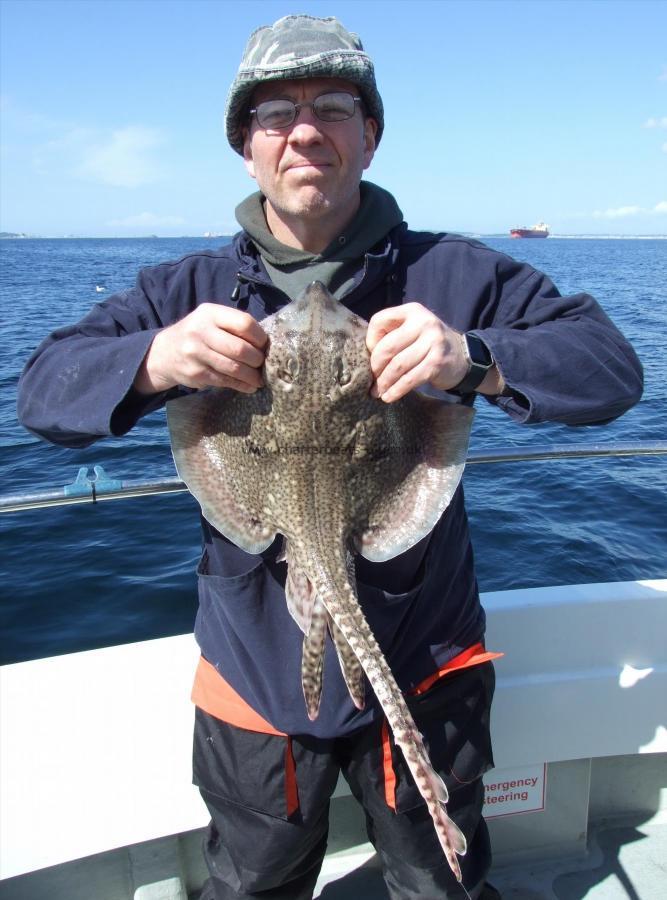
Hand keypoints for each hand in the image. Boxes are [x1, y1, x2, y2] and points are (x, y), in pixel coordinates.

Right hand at [134, 303, 266, 394]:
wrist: (165, 352)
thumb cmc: (198, 334)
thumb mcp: (211, 320)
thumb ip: (234, 326)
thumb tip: (267, 344)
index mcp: (210, 313)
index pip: (244, 323)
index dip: (260, 337)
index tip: (265, 345)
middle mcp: (201, 331)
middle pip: (241, 349)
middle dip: (257, 359)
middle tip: (263, 364)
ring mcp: (196, 353)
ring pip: (234, 368)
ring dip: (252, 376)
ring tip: (259, 378)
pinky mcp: (195, 373)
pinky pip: (225, 381)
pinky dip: (241, 385)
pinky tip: (249, 386)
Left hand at [365, 303, 469, 401]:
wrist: (462, 357)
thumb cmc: (428, 344)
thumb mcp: (413, 329)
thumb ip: (393, 334)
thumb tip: (366, 355)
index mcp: (412, 311)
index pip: (380, 320)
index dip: (371, 340)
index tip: (371, 355)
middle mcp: (423, 322)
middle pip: (387, 347)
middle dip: (375, 367)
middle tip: (371, 381)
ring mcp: (432, 342)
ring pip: (397, 366)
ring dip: (384, 382)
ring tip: (377, 392)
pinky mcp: (436, 363)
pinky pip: (410, 379)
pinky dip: (397, 390)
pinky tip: (389, 397)